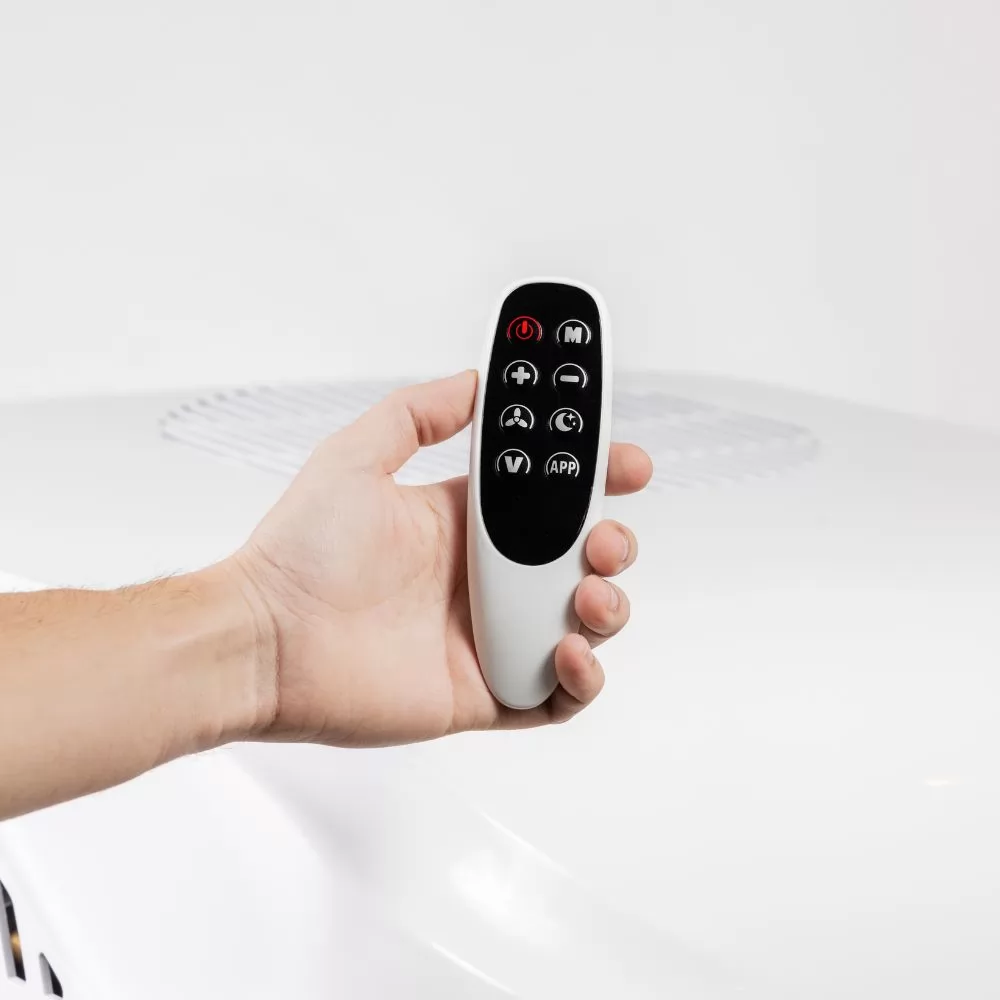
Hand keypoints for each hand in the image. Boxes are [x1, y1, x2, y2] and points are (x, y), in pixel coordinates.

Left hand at [231, 370, 651, 745]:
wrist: (264, 641)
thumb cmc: (298, 553)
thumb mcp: (356, 457)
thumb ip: (417, 413)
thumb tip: (473, 379)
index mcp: (463, 524)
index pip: (549, 497)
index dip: (595, 479)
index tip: (626, 464)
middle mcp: (482, 579)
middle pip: (578, 559)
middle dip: (611, 544)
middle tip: (603, 539)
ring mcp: (488, 637)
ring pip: (581, 624)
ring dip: (608, 608)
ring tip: (587, 595)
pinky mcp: (485, 693)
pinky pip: (557, 696)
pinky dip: (581, 679)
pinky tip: (566, 651)